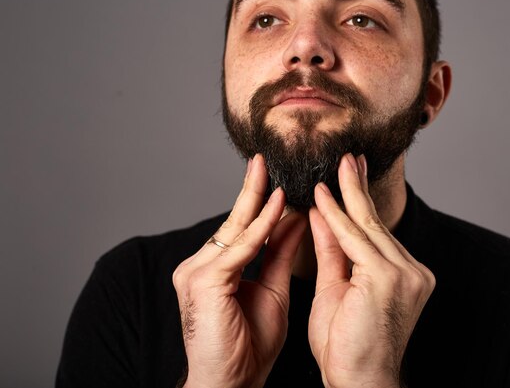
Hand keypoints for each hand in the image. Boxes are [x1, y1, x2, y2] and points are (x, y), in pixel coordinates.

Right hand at [172, 154, 306, 387]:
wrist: (231, 384)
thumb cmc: (248, 345)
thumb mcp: (272, 290)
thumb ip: (280, 253)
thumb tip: (297, 219)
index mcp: (213, 267)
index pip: (240, 227)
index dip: (258, 202)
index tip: (277, 180)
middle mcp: (198, 264)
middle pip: (234, 221)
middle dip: (253, 190)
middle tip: (265, 161)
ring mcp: (195, 271)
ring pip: (235, 230)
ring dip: (260, 203)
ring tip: (276, 176)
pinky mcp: (202, 281)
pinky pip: (238, 249)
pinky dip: (260, 229)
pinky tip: (277, 207)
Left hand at [308, 154, 435, 387]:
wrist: (358, 383)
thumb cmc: (346, 346)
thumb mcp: (336, 288)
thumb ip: (332, 251)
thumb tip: (322, 214)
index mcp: (406, 274)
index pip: (376, 232)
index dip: (360, 203)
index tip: (349, 176)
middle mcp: (413, 270)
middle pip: (375, 222)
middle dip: (358, 187)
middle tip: (348, 158)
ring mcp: (406, 273)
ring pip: (367, 226)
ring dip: (347, 194)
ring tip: (338, 164)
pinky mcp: (389, 278)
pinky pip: (354, 240)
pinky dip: (335, 217)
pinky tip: (321, 196)